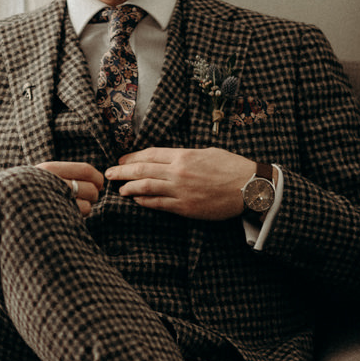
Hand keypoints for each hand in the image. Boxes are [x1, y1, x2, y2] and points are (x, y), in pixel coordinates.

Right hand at [35, 161, 103, 215]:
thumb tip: (99, 179)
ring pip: (88, 204)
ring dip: (85, 207)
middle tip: (85, 197)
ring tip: (70, 206)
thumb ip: (66, 174)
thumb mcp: (43, 175)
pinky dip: (78, 216)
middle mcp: (53, 183)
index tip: (99, 183)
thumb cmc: (30, 190)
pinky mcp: (57, 216)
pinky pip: (79, 215)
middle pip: (91, 188)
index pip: (86, 170)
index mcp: (50, 169)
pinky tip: (66, 214)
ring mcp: (55, 200)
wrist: (4, 206)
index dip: (97, 178)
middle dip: (93, 194)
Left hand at [105, 147, 256, 219]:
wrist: (249, 187)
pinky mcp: (185, 207)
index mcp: (183, 155)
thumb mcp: (207, 152)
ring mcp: (181, 190)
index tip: (121, 160)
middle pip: (142, 170)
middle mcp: (178, 171)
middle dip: (122, 172)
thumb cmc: (231, 167)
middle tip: (109, 174)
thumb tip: (169, 159)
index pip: (149, 154)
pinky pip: (158, 205)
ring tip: (119, 189)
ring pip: (146, 187)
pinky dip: (145, 202)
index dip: (131, 157)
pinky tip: (137, 201)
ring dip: (129, 188)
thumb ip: (185, 156)